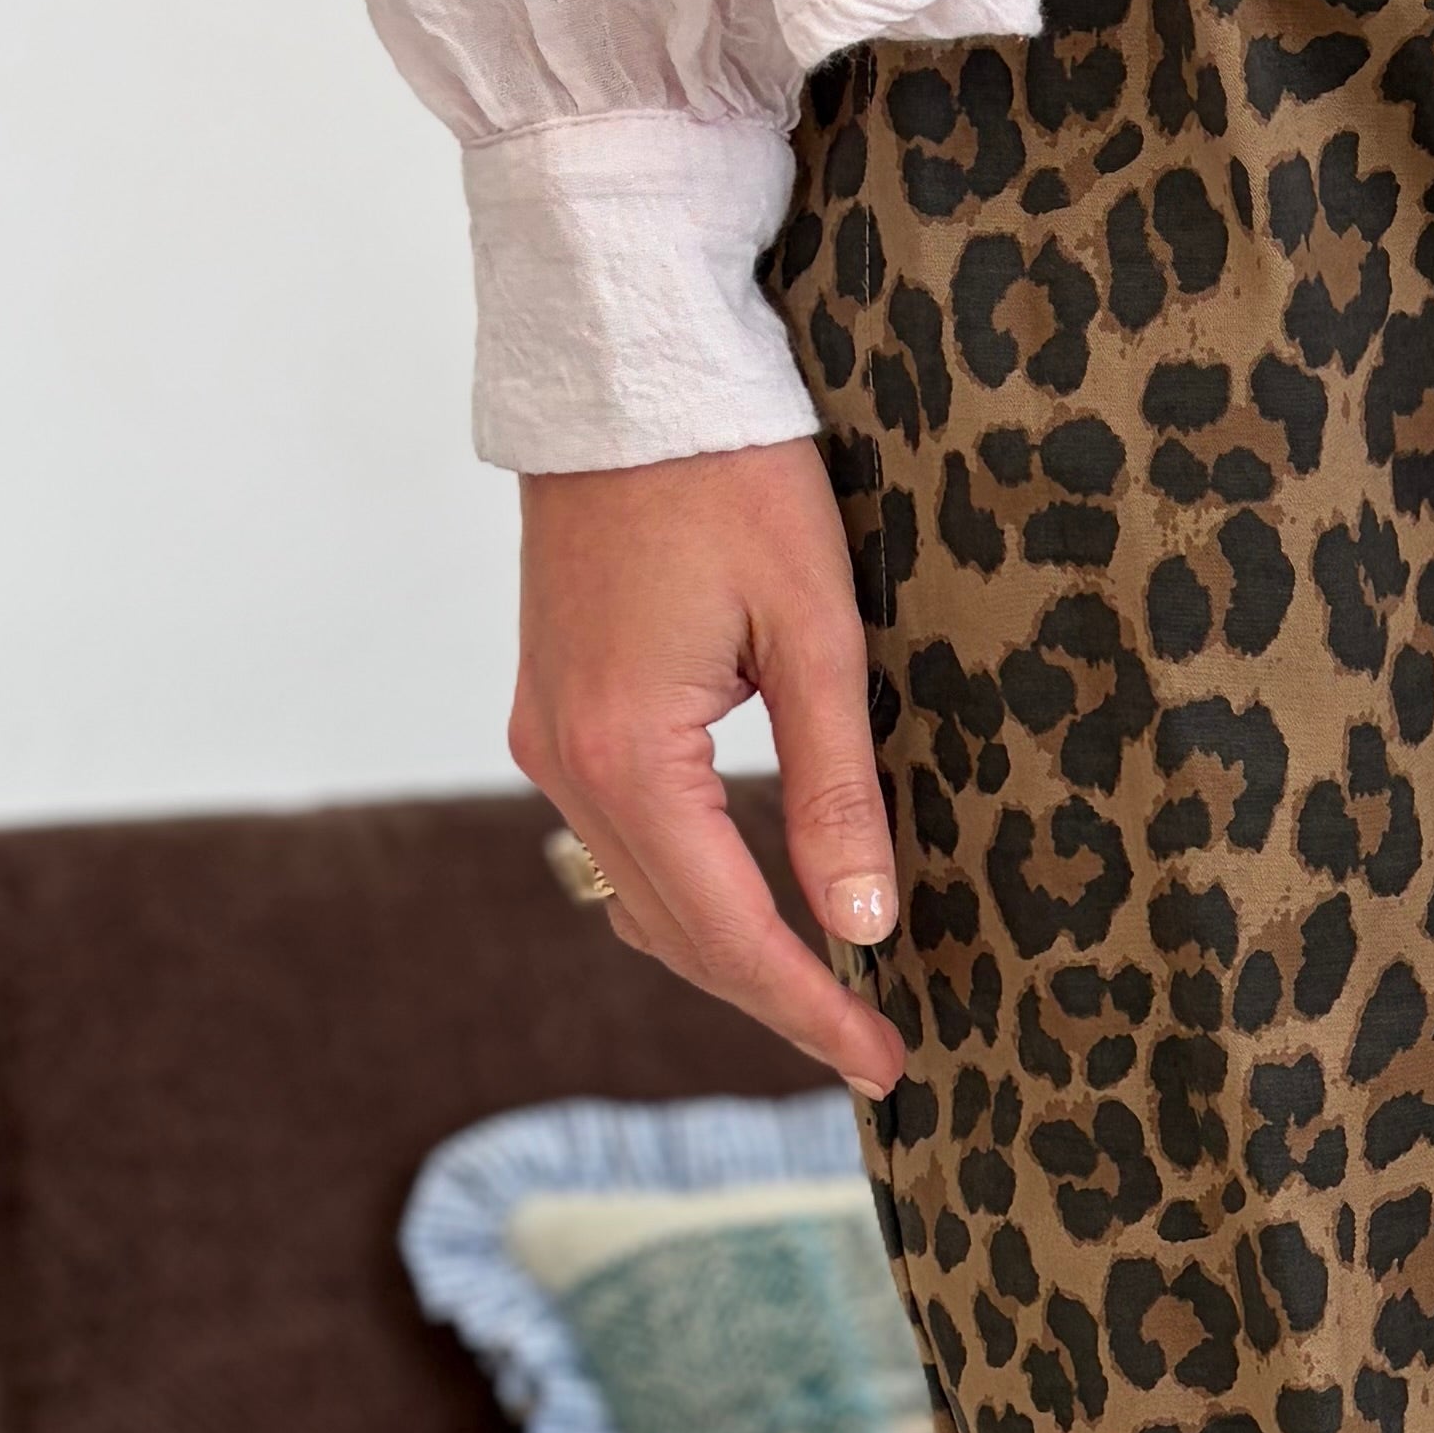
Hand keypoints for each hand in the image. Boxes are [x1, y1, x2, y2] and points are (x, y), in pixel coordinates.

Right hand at [511, 440, 901, 1099]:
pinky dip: (688, 893)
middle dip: (776, 1001)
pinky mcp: (554, 711)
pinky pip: (622, 841)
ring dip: (727, 955)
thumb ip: (835, 789)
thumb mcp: (816, 631)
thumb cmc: (732, 474)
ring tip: (827, 995)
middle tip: (874, 1052)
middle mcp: (565, 763)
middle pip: (677, 934)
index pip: (730, 931)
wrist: (626, 368)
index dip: (812, 1010)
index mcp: (627, 754)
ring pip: (641, 897)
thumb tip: (865, 924)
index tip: (886, 1064)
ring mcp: (547, 739)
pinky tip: (755, 906)